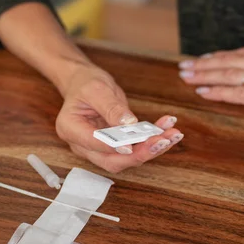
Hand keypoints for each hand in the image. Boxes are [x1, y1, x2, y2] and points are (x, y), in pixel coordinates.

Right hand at [56, 63, 183, 172]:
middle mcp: (84, 145)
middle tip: (163, 141)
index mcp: (71, 129)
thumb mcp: (97, 89)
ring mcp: (100, 148)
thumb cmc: (85, 84)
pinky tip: (169, 130)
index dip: (114, 147)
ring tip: (173, 135)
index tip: (133, 146)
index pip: (93, 144)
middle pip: (112, 160)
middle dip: (140, 153)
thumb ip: (111, 108)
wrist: (84, 83)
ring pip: (127, 158)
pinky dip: (153, 141)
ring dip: (152, 148)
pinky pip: (135, 148)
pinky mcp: (116, 145)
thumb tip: (129, 124)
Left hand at [178, 46, 243, 121]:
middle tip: (184, 65)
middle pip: (232, 60)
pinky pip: (241, 94)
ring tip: (186, 76)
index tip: (205, 57)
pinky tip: (204, 92)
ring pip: (231, 73)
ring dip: (206, 74)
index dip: (222, 56)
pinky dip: (220, 92)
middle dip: (206, 63)